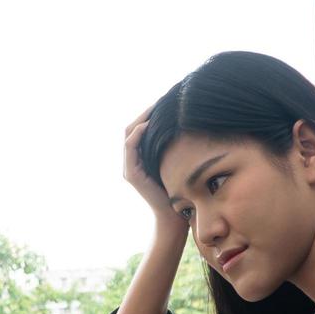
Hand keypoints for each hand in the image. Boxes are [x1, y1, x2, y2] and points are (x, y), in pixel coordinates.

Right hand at [123, 107, 183, 230]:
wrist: (174, 215)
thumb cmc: (180, 189)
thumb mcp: (177, 162)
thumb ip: (174, 147)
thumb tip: (185, 125)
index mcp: (141, 156)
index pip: (139, 127)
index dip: (149, 113)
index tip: (165, 101)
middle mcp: (132, 160)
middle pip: (132, 127)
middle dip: (145, 112)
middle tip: (161, 99)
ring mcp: (129, 167)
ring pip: (128, 134)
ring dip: (141, 119)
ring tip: (155, 107)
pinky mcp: (130, 174)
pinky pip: (130, 147)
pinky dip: (137, 134)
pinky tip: (148, 125)